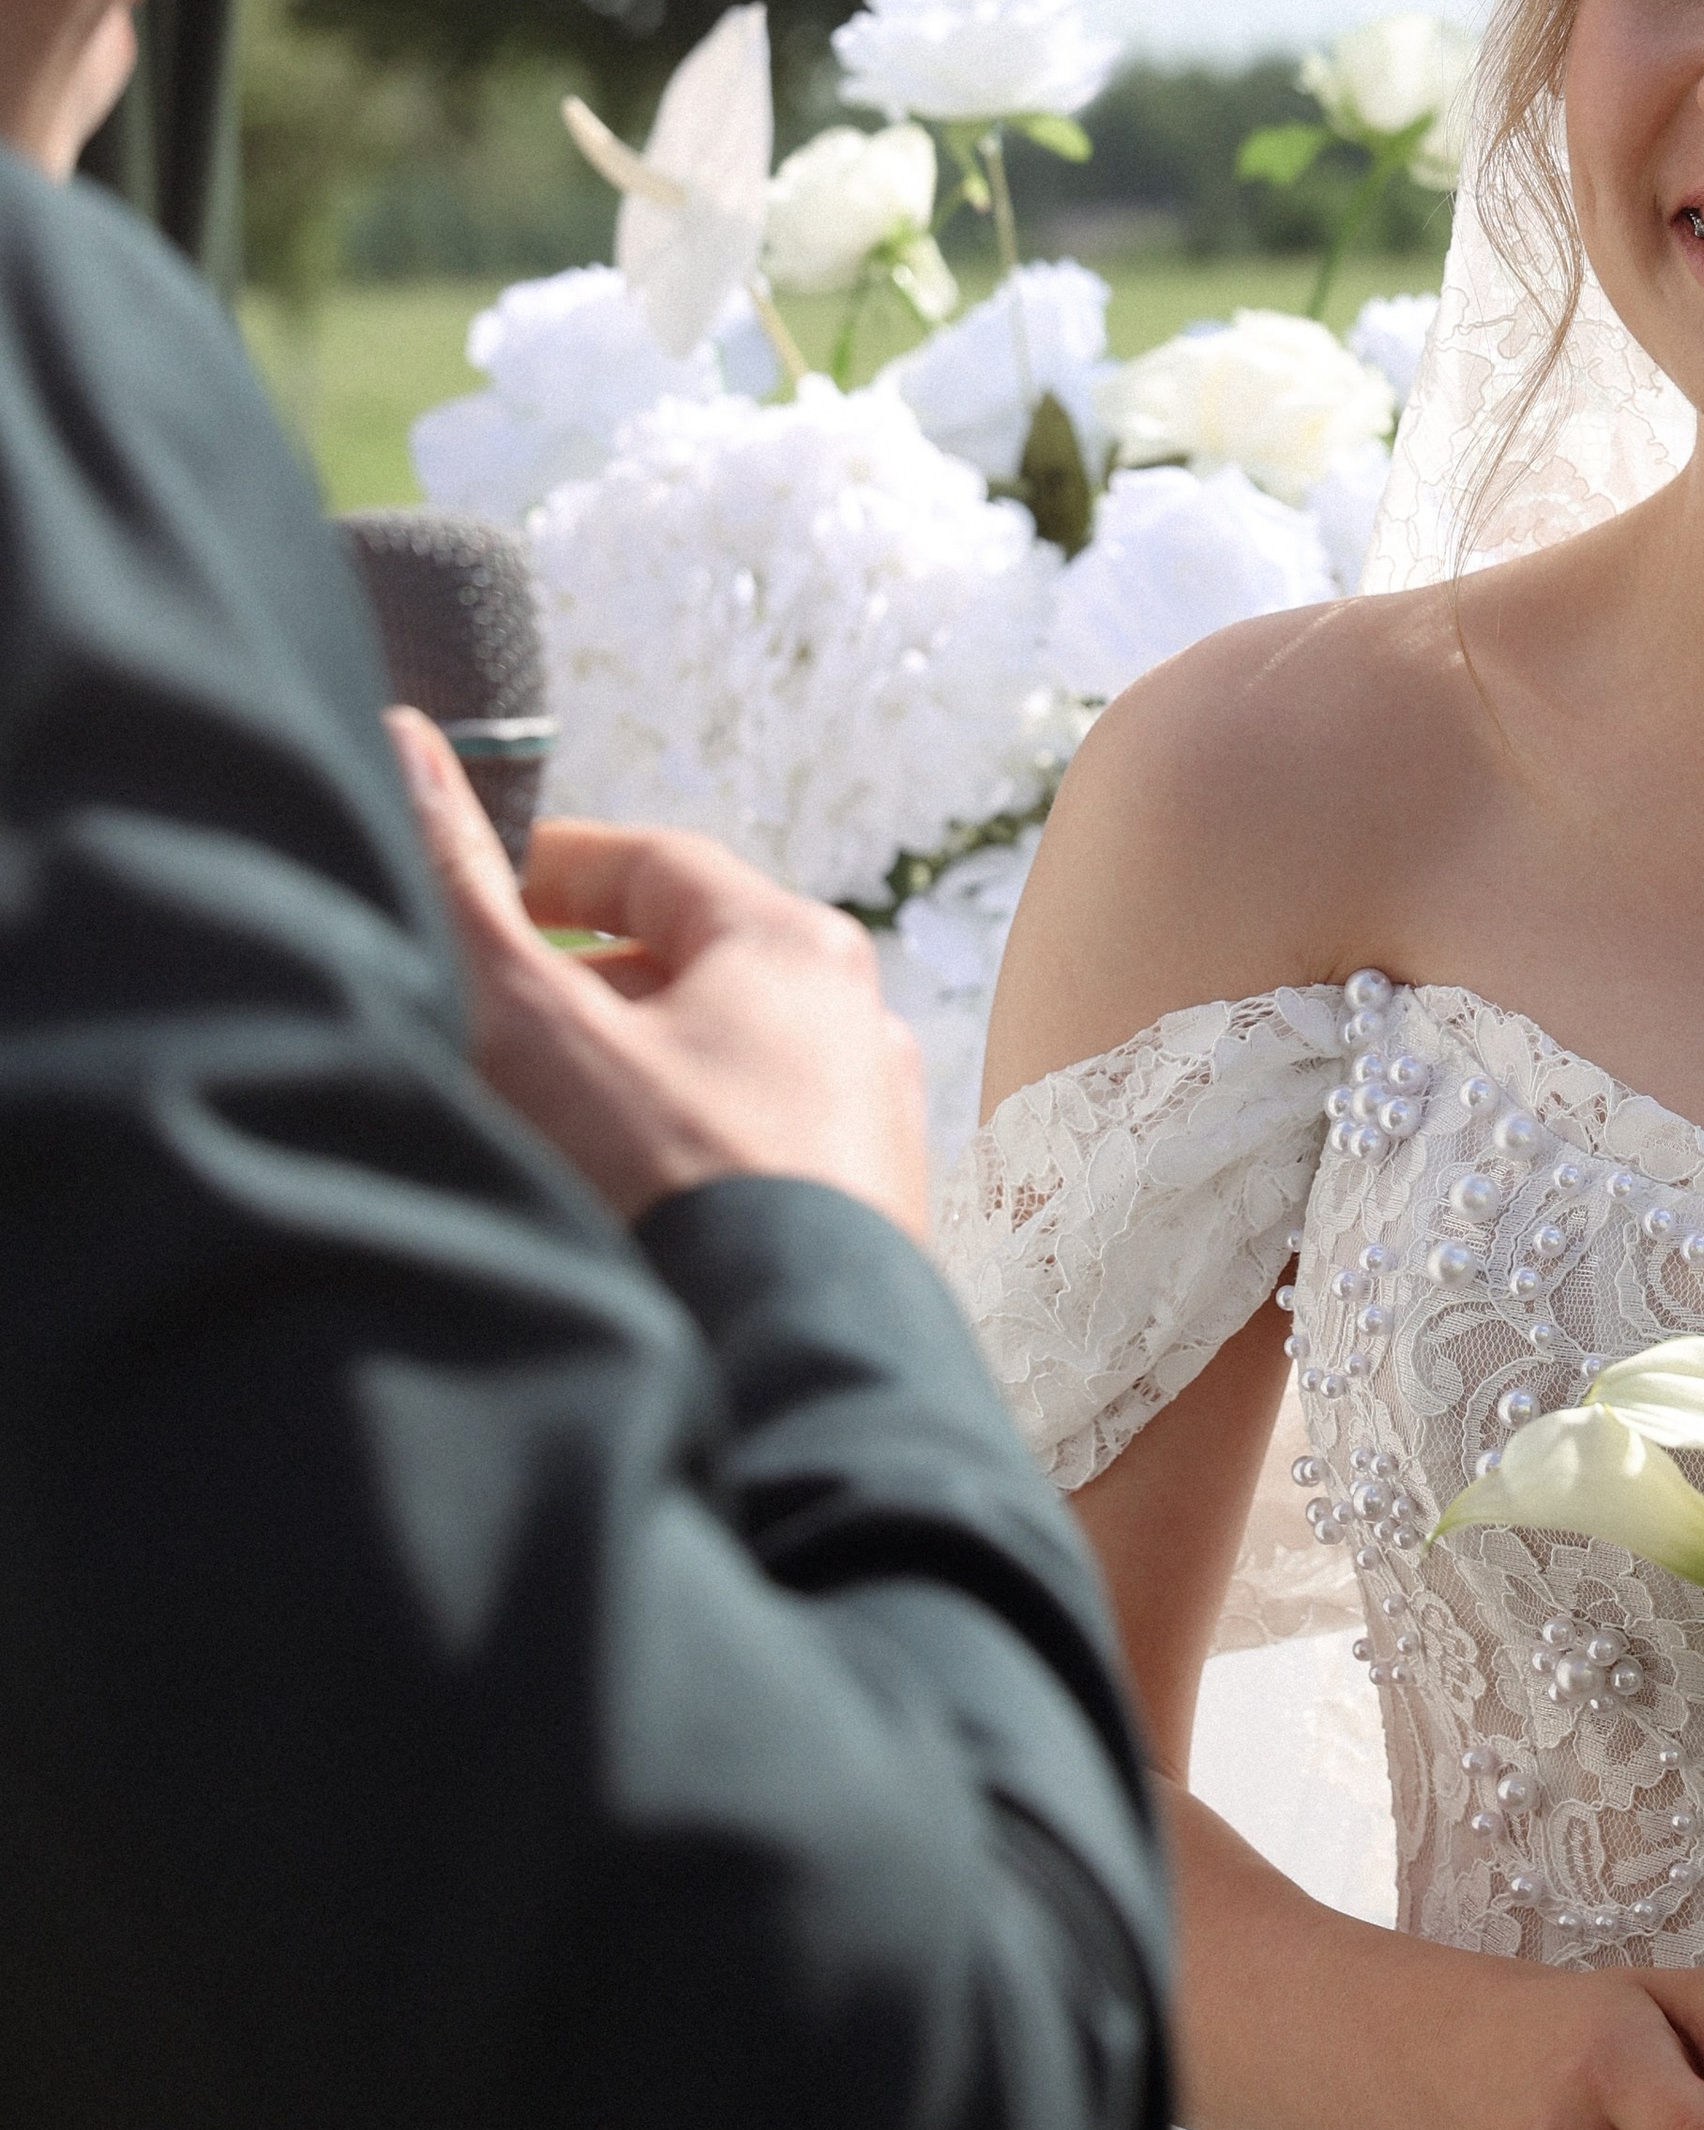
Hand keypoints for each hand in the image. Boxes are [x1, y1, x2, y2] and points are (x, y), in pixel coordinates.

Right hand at [388, 709, 928, 1237]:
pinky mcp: (864, 1224)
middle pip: (688, 967)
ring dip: (622, 1084)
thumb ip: (463, 890)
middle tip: (483, 1026)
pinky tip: (610, 1216)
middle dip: (579, 989)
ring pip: (717, 1070)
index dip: (549, 870)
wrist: (783, 1385)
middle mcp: (856, 1023)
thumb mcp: (536, 1027)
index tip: (473, 895)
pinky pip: (748, 1158)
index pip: (651, 862)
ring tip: (531, 1131)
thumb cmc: (666, 1188)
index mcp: (794, 946)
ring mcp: (870, 1130)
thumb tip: (406, 744)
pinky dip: (673, 1161)